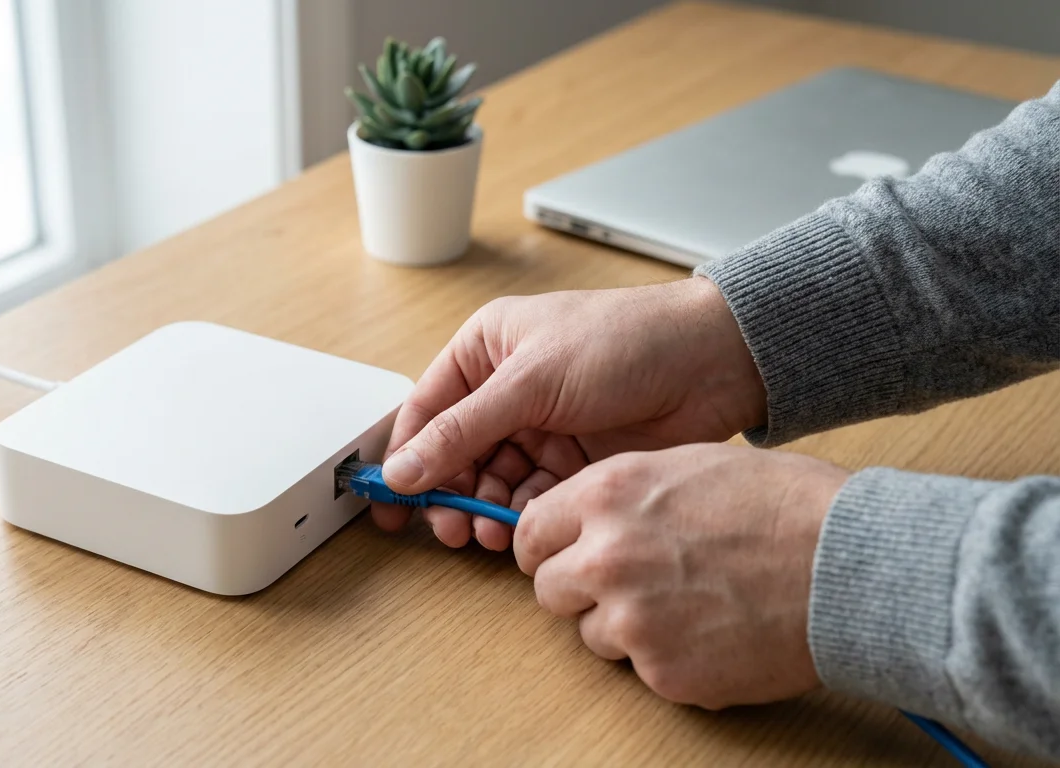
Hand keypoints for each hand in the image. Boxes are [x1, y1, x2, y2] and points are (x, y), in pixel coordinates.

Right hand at [376, 278, 766, 548]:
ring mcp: (539, 428)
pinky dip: (521, 516)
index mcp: (485, 350)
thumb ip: (462, 431)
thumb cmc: (624, 341)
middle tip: (448, 527)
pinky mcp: (571, 461)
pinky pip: (530, 497)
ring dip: (483, 509)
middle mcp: (506, 390)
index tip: (389, 502)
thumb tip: (403, 469)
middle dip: (447, 492)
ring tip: (485, 532)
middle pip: (454, 454)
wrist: (711, 364)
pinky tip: (521, 527)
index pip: (426, 410)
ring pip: (491, 481)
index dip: (404, 456)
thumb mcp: (529, 382)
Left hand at [515, 443, 848, 708]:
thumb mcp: (685, 467)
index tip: (563, 555)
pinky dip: (670, 657)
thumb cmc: (784, 505)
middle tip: (630, 584)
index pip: (530, 532)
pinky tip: (715, 630)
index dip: (548, 546)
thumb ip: (622, 497)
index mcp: (607, 496)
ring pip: (592, 635)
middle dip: (580, 590)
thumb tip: (584, 521)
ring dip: (625, 626)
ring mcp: (632, 621)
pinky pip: (642, 670)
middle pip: (548, 590)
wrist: (849, 565)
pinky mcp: (664, 674)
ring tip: (689, 602)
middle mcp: (605, 558)